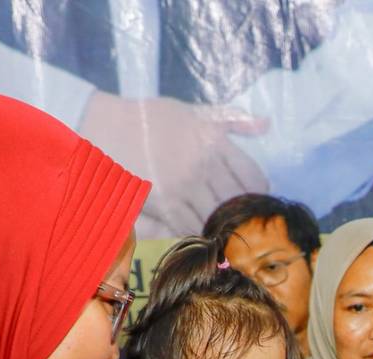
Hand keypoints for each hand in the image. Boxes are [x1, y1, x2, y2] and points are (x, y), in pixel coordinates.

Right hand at [78, 92, 268, 235]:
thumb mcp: (195, 111)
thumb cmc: (151, 118)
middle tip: (242, 224)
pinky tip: (198, 233)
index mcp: (215, 141)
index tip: (254, 200)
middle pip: (236, 202)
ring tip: (222, 232)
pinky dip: (197, 233)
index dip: (258, 194)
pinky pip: (189, 226)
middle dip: (241, 215)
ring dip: (220, 228)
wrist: (106, 126)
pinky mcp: (163, 202)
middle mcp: (203, 164)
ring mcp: (183, 185)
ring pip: (215, 218)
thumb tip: (266, 125)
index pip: (253, 178)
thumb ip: (233, 119)